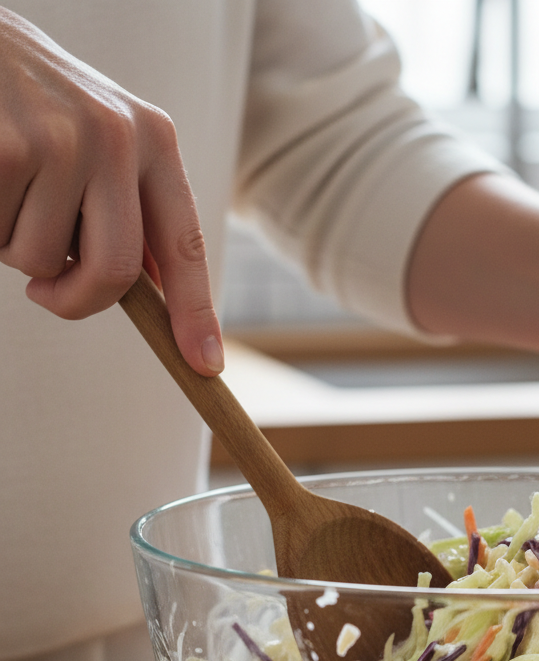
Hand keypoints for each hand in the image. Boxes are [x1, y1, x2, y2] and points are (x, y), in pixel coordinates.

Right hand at [0, 7, 221, 373]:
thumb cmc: (34, 104)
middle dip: (78, 298)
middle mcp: (118, 137)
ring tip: (9, 190)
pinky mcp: (6, 149)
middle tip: (48, 292)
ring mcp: (61, 140)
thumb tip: (156, 292)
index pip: (185, 245)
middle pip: (116, 271)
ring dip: (16, 247)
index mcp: (154, 141)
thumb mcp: (102, 143)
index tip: (205, 363)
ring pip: (43, 258)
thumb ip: (129, 208)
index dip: (195, 312)